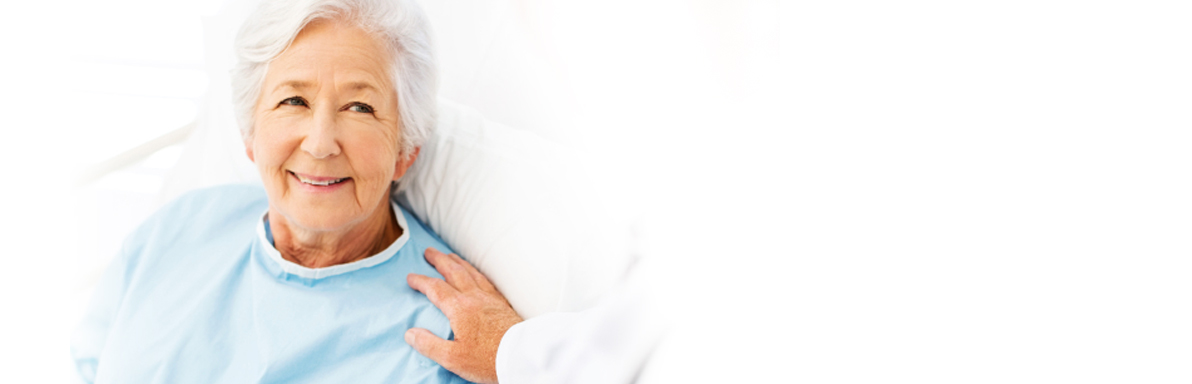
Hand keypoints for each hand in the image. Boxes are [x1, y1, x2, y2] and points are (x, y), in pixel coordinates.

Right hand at [406, 248, 522, 383]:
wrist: (523, 356)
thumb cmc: (489, 359)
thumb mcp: (453, 358)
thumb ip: (429, 345)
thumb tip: (410, 333)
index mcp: (460, 308)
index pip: (436, 289)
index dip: (421, 281)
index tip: (411, 277)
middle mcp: (475, 298)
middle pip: (454, 272)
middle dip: (440, 261)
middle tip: (429, 252)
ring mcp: (491, 299)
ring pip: (472, 273)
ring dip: (459, 263)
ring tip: (451, 256)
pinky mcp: (503, 304)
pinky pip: (487, 281)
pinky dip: (478, 273)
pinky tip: (478, 275)